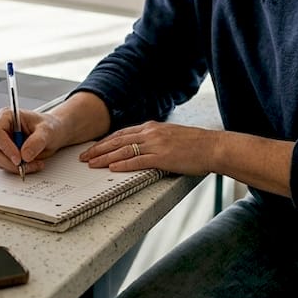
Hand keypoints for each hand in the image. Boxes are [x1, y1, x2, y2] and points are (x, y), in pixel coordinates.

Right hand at [0, 107, 69, 174]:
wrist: (53, 134)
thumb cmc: (49, 126)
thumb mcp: (47, 131)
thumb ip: (37, 141)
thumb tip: (25, 155)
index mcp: (7, 116)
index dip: (5, 147)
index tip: (19, 159)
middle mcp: (0, 128)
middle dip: (9, 161)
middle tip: (25, 166)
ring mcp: (1, 142)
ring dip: (15, 167)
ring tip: (34, 164)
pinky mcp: (4, 154)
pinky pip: (5, 165)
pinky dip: (17, 169)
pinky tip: (31, 164)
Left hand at [79, 121, 217, 175]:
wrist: (213, 147)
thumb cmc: (195, 145)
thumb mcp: (171, 136)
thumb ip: (155, 140)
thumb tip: (142, 148)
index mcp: (152, 127)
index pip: (122, 134)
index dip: (105, 141)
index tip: (93, 148)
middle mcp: (151, 133)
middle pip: (118, 141)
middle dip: (98, 149)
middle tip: (84, 156)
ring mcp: (156, 144)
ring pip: (124, 150)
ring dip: (105, 158)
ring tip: (91, 164)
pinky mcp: (162, 157)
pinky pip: (138, 161)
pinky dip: (123, 165)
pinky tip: (112, 169)